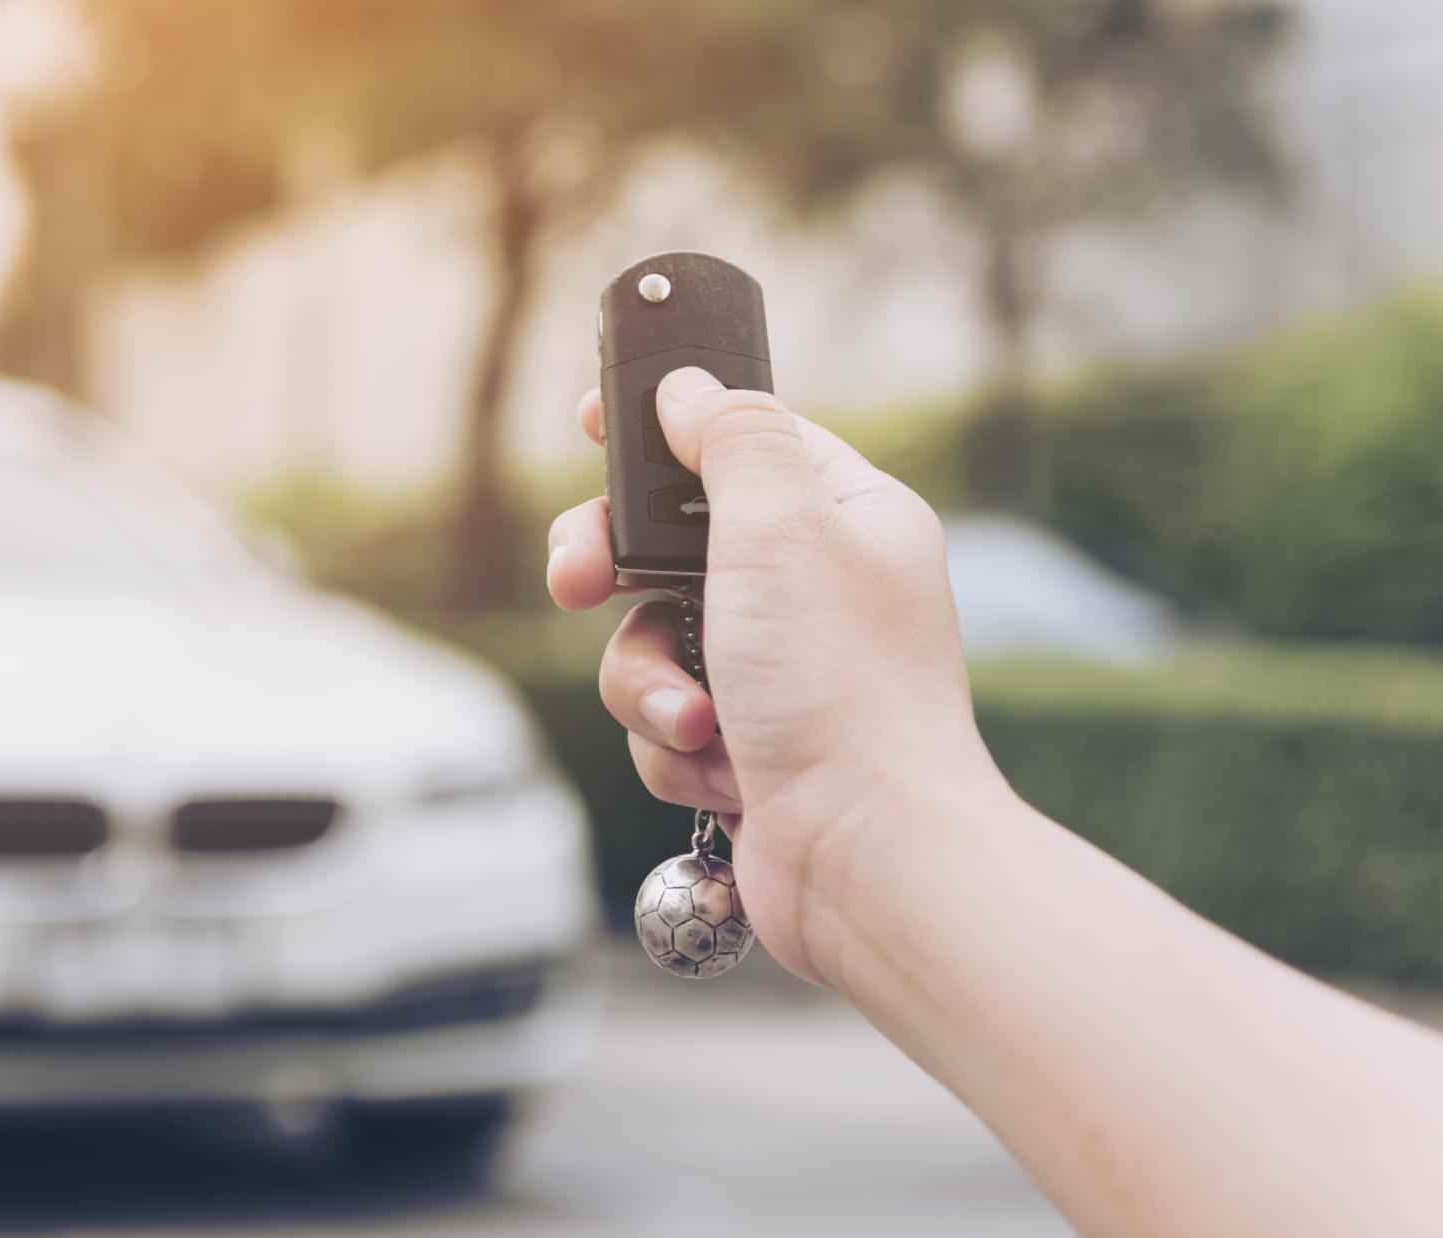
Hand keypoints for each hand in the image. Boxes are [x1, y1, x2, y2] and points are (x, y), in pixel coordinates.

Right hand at [547, 368, 1007, 986]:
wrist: (865, 858)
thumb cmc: (839, 691)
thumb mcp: (782, 526)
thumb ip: (731, 439)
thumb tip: (689, 387)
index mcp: (847, 517)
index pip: (742, 437)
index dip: (661, 426)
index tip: (591, 419)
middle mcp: (817, 587)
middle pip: (668, 541)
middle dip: (612, 570)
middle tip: (577, 583)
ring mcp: (782, 672)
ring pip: (652, 640)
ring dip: (653, 682)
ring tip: (698, 721)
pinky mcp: (750, 744)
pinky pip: (666, 719)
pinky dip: (678, 746)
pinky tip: (727, 773)